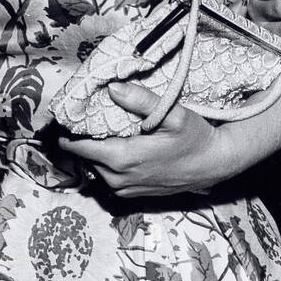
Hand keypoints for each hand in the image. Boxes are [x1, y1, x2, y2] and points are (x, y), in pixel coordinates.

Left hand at [61, 84, 226, 198]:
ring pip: (94, 166)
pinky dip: (106, 160)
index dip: (67, 129)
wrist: (213, 164)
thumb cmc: (194, 137)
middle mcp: (117, 178)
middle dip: (80, 136)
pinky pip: (107, 175)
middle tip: (84, 113)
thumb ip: (140, 100)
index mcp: (121, 158)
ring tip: (101, 125)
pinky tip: (118, 142)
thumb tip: (112, 87)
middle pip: (83, 156)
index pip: (77, 146)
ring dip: (94, 148)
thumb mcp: (171, 113)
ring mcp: (124, 189)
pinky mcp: (131, 193)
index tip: (67, 111)